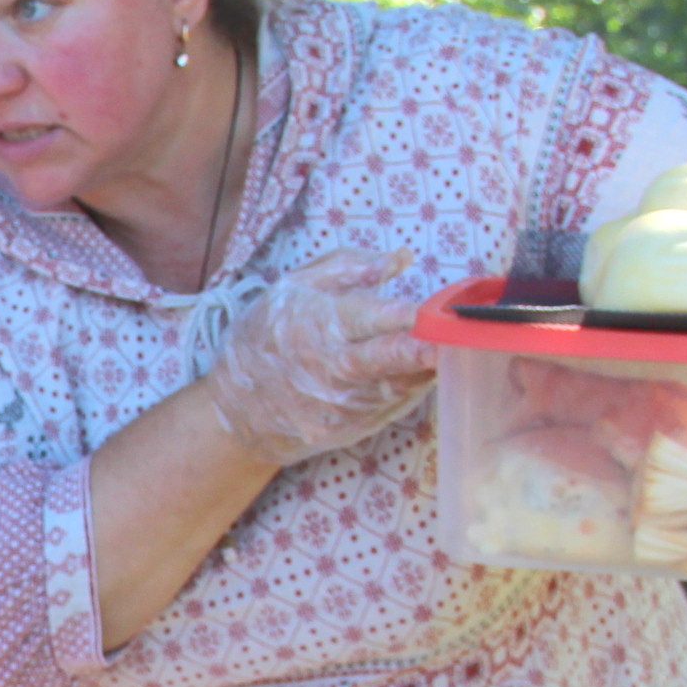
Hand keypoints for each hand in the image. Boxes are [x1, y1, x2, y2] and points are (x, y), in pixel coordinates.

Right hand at [205, 247, 433, 466]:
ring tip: (448, 350)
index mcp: (317, 325)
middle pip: (385, 359)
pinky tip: (420, 368)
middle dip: (419, 351)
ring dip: (427, 367)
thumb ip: (346, 268)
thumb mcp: (292, 289)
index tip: (420, 311)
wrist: (238, 413)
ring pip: (400, 383)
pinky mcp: (357, 427)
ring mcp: (346, 404)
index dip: (395, 316)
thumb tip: (400, 259)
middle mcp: (332, 368)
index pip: (362, 319)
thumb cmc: (265, 341)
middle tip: (447, 344)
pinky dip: (412, 384)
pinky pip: (396, 402)